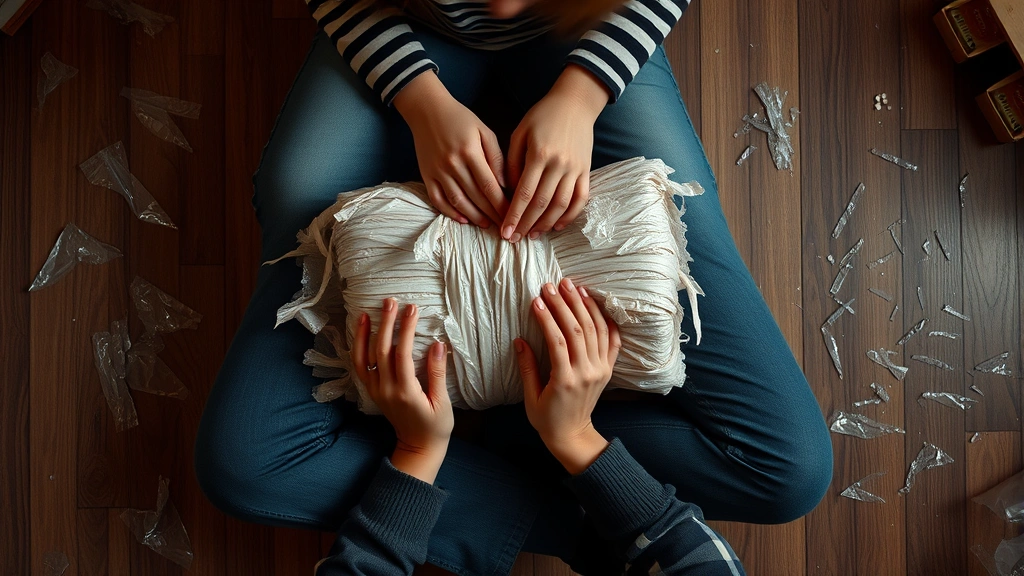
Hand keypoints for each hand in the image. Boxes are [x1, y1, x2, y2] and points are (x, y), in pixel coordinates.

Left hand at [353, 298, 453, 483]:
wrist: (418, 448)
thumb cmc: (435, 426)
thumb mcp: (443, 402)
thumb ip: (437, 373)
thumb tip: (437, 344)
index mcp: (406, 392)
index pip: (402, 354)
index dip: (406, 330)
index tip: (412, 310)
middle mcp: (386, 390)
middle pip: (381, 351)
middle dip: (386, 324)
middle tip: (391, 301)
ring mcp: (376, 391)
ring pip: (365, 358)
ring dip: (366, 334)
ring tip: (367, 312)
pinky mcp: (373, 392)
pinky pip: (360, 367)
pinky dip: (358, 348)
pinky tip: (361, 333)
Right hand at [393, 72, 509, 228]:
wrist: (427, 110)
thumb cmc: (460, 119)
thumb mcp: (484, 131)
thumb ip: (496, 156)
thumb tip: (505, 184)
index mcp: (470, 152)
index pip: (489, 185)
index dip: (501, 203)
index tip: (512, 213)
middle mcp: (453, 164)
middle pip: (475, 196)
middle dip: (492, 213)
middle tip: (504, 224)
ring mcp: (438, 171)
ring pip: (458, 201)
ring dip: (474, 216)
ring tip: (487, 224)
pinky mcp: (426, 175)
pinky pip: (437, 199)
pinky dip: (449, 212)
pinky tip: (463, 219)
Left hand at [502, 65, 608, 242]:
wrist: (575, 103)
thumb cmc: (542, 116)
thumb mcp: (519, 133)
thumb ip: (512, 163)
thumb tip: (508, 192)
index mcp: (538, 154)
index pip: (524, 193)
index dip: (513, 215)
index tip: (504, 231)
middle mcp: (558, 164)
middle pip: (541, 204)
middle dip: (526, 224)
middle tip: (514, 239)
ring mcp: (575, 169)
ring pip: (561, 205)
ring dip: (546, 224)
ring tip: (532, 235)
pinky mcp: (586, 171)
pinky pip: (580, 199)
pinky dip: (570, 215)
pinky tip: (557, 226)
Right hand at [514, 278, 621, 473]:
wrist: (573, 435)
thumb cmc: (547, 418)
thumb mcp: (530, 397)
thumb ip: (527, 368)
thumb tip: (519, 341)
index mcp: (565, 380)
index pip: (557, 341)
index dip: (547, 318)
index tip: (537, 300)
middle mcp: (586, 372)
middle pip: (577, 330)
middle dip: (564, 304)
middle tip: (552, 285)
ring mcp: (600, 370)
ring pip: (596, 331)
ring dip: (585, 306)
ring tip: (573, 287)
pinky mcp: (608, 369)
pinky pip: (612, 341)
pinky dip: (607, 322)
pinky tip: (597, 305)